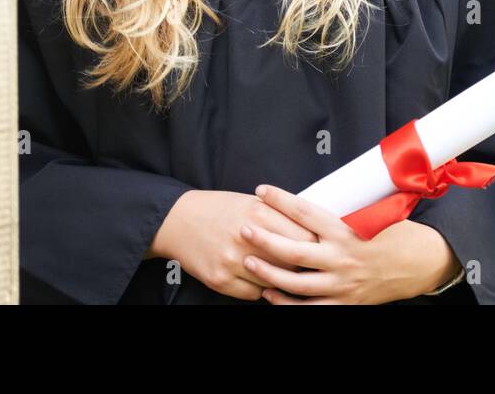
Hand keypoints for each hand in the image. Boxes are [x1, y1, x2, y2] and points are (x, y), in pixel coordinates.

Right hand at [148, 189, 318, 300]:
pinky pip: (253, 294)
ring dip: (281, 279)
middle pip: (292, 262)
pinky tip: (258, 277)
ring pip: (275, 282)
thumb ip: (280, 215)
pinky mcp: (220, 280)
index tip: (316, 246)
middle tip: (305, 263)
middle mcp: (245, 238)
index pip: (303, 238)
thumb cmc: (219, 208)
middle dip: (301, 264)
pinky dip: (260, 288)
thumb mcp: (251, 201)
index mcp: (258, 213)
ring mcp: (232, 261)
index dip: (313, 244)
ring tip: (281, 270)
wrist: (178, 220)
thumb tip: (313, 232)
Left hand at [241, 184, 460, 304]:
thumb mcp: (372, 213)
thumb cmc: (394, 233)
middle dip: (264, 239)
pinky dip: (285, 303)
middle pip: (293, 250)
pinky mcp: (345, 303)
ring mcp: (342, 284)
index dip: (280, 200)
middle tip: (244, 228)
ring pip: (295, 283)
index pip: (305, 212)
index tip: (262, 190)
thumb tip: (314, 193)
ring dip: (268, 273)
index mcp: (347, 230)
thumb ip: (341, 210)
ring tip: (248, 261)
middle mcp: (342, 258)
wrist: (419, 264)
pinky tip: (268, 294)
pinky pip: (309, 308)